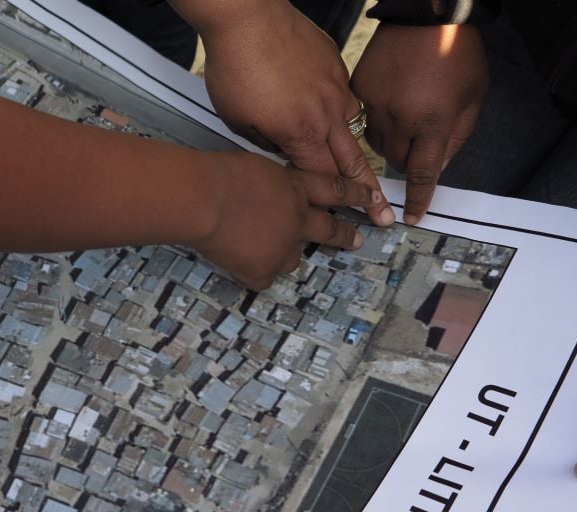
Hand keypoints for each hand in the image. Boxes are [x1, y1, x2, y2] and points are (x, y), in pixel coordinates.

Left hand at [179, 0, 393, 226]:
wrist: (248, 18)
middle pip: (353, 162)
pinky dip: (340, 112)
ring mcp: (335, 87)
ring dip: (355, 151)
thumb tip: (282, 155)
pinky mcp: (335, 65)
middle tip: (384, 213)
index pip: (326, 180)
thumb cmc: (235, 68)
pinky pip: (344, 97)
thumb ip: (267, 145)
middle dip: (370, 193)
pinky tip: (330, 117)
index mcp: (302, 134)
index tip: (359, 219)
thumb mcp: (239, 122)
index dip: (342, 205)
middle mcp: (326, 113)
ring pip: (352, 127)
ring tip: (362, 171)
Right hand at [194, 151, 380, 289]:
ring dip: (281, 255)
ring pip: (292, 260)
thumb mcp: (255, 167)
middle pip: (328, 230)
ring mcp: (283, 249)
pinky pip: (261, 278)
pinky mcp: (263, 271)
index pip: (333, 189)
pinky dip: (250, 271)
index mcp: (294, 188)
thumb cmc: (219, 175)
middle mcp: (297, 220)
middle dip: (345, 236)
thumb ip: (270, 184)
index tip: (372, 198)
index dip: (354, 193)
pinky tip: (234, 261)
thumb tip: (267, 196)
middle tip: (357, 241)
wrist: (204, 201)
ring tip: (260, 251)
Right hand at [351, 23, 487, 224]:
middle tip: (420, 142)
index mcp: (432, 122)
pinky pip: (363, 122)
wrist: (428, 15)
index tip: (411, 219)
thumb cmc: (458, 54)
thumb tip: (436, 169)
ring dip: (392, 143)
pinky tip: (390, 106)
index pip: (423, 173)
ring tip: (406, 121)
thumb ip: (456, 138)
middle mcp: (400, 119)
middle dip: (410, 160)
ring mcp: (375, 105)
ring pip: (378, 145)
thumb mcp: (473, 98)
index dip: (419, 198)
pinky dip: (377, 123)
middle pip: (398, 162)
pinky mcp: (359, 91)